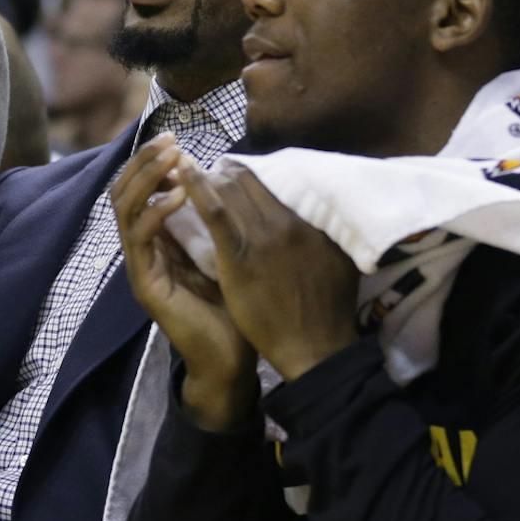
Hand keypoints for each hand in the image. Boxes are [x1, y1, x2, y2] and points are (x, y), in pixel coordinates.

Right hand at [110, 134, 255, 431]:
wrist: (230, 359)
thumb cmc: (234, 306)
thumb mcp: (225, 251)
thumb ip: (214, 218)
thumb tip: (224, 173)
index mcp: (157, 239)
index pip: (138, 188)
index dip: (151, 161)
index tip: (175, 137)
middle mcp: (141, 249)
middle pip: (123, 192)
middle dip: (144, 161)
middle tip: (169, 139)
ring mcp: (139, 266)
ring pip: (125, 209)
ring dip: (146, 178)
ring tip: (172, 158)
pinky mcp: (144, 284)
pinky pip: (140, 238)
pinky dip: (156, 212)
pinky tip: (178, 195)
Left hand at [181, 162, 360, 381]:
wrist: (314, 348)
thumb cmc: (326, 310)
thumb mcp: (337, 261)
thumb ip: (325, 233)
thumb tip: (316, 213)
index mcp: (308, 222)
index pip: (270, 182)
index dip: (247, 175)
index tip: (233, 173)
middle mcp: (286, 222)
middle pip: (247, 182)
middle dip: (224, 174)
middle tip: (207, 176)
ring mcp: (262, 238)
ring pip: (229, 191)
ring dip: (208, 179)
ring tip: (188, 176)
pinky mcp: (239, 257)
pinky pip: (214, 213)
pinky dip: (196, 188)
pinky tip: (181, 172)